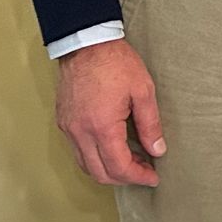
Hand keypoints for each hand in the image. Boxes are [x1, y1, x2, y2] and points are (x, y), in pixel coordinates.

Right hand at [56, 39, 165, 186]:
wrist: (86, 43)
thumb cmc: (116, 63)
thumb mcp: (143, 91)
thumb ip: (150, 125)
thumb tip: (157, 150)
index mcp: (102, 127)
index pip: (119, 167)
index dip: (138, 177)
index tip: (153, 177)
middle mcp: (80, 133)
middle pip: (99, 173)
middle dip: (124, 178)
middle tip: (144, 171)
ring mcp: (68, 129)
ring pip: (85, 165)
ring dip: (108, 170)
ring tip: (131, 160)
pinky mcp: (64, 122)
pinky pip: (77, 151)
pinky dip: (94, 158)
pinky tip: (111, 148)